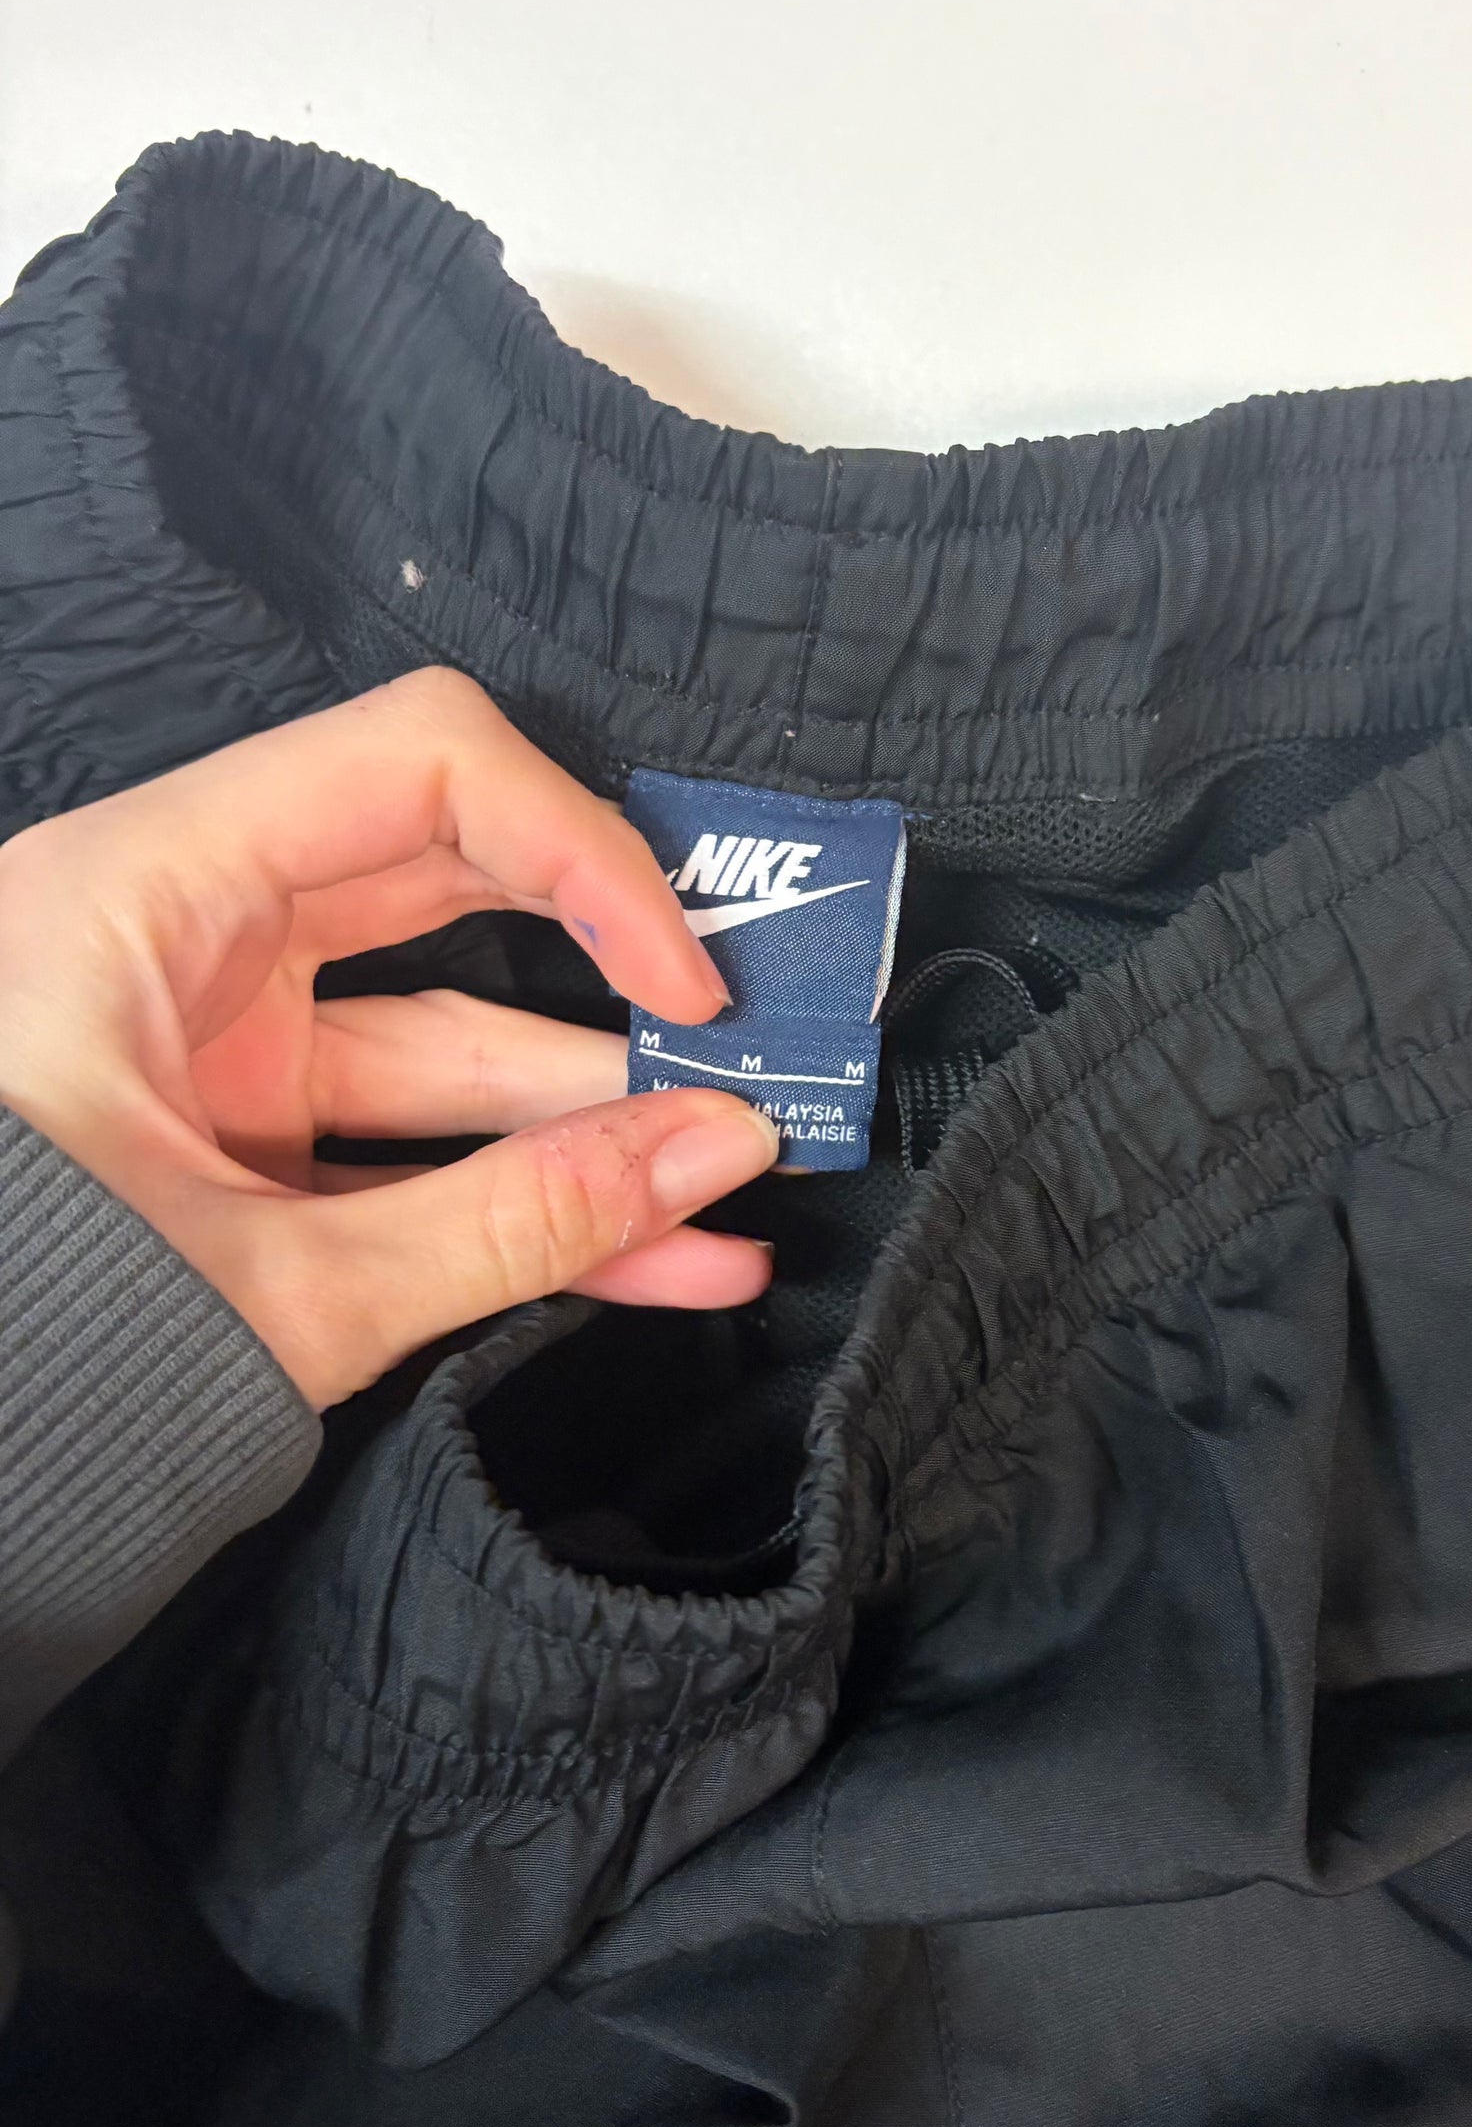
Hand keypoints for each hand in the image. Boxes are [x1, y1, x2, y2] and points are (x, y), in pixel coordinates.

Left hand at [0, 668, 780, 1410]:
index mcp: (142, 893)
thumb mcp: (281, 1290)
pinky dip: (513, 1196)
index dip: (582, 851)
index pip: (420, 766)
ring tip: (728, 1188)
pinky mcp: (233, 1147)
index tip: (685, 979)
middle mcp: (178, 939)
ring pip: (443, 1040)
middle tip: (743, 1034)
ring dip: (585, 1117)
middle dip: (611, 968)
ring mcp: (207, 1048)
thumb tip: (718, 1151)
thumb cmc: (9, 1361)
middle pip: (450, 883)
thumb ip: (518, 1218)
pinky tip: (649, 1252)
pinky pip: (403, 1144)